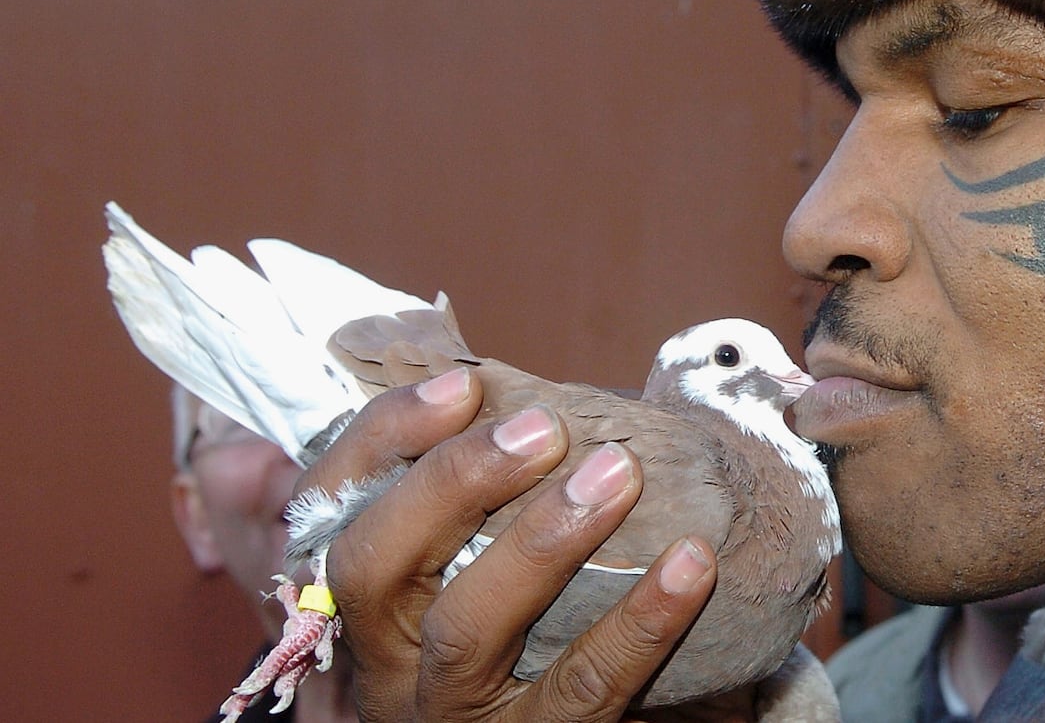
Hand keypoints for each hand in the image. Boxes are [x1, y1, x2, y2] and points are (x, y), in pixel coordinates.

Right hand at [296, 368, 730, 720]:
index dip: (384, 437)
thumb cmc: (496, 640)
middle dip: (453, 482)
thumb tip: (388, 418)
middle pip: (374, 566)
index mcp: (352, 598)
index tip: (463, 383)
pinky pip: (582, 688)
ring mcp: (447, 712)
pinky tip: (690, 563)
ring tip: (618, 474)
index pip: (328, 506)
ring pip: (467, 627)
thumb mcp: (438, 576)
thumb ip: (432, 502)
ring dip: (541, 541)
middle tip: (544, 428)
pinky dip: (640, 623)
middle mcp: (380, 659)